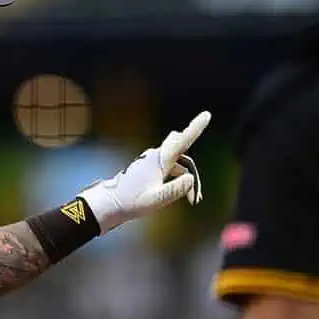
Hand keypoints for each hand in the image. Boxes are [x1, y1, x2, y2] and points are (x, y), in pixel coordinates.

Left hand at [77, 111, 209, 232]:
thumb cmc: (132, 202)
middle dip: (193, 166)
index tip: (206, 115)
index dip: (195, 128)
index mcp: (159, 161)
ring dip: (187, 178)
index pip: (181, 141)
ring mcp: (152, 161)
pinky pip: (170, 168)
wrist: (111, 203)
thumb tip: (191, 178)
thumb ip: (175, 189)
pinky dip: (178, 179)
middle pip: (182, 150)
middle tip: (197, 190)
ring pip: (177, 163)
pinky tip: (182, 195)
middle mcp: (156, 156)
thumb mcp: (156, 199)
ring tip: (193, 200)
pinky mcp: (149, 167)